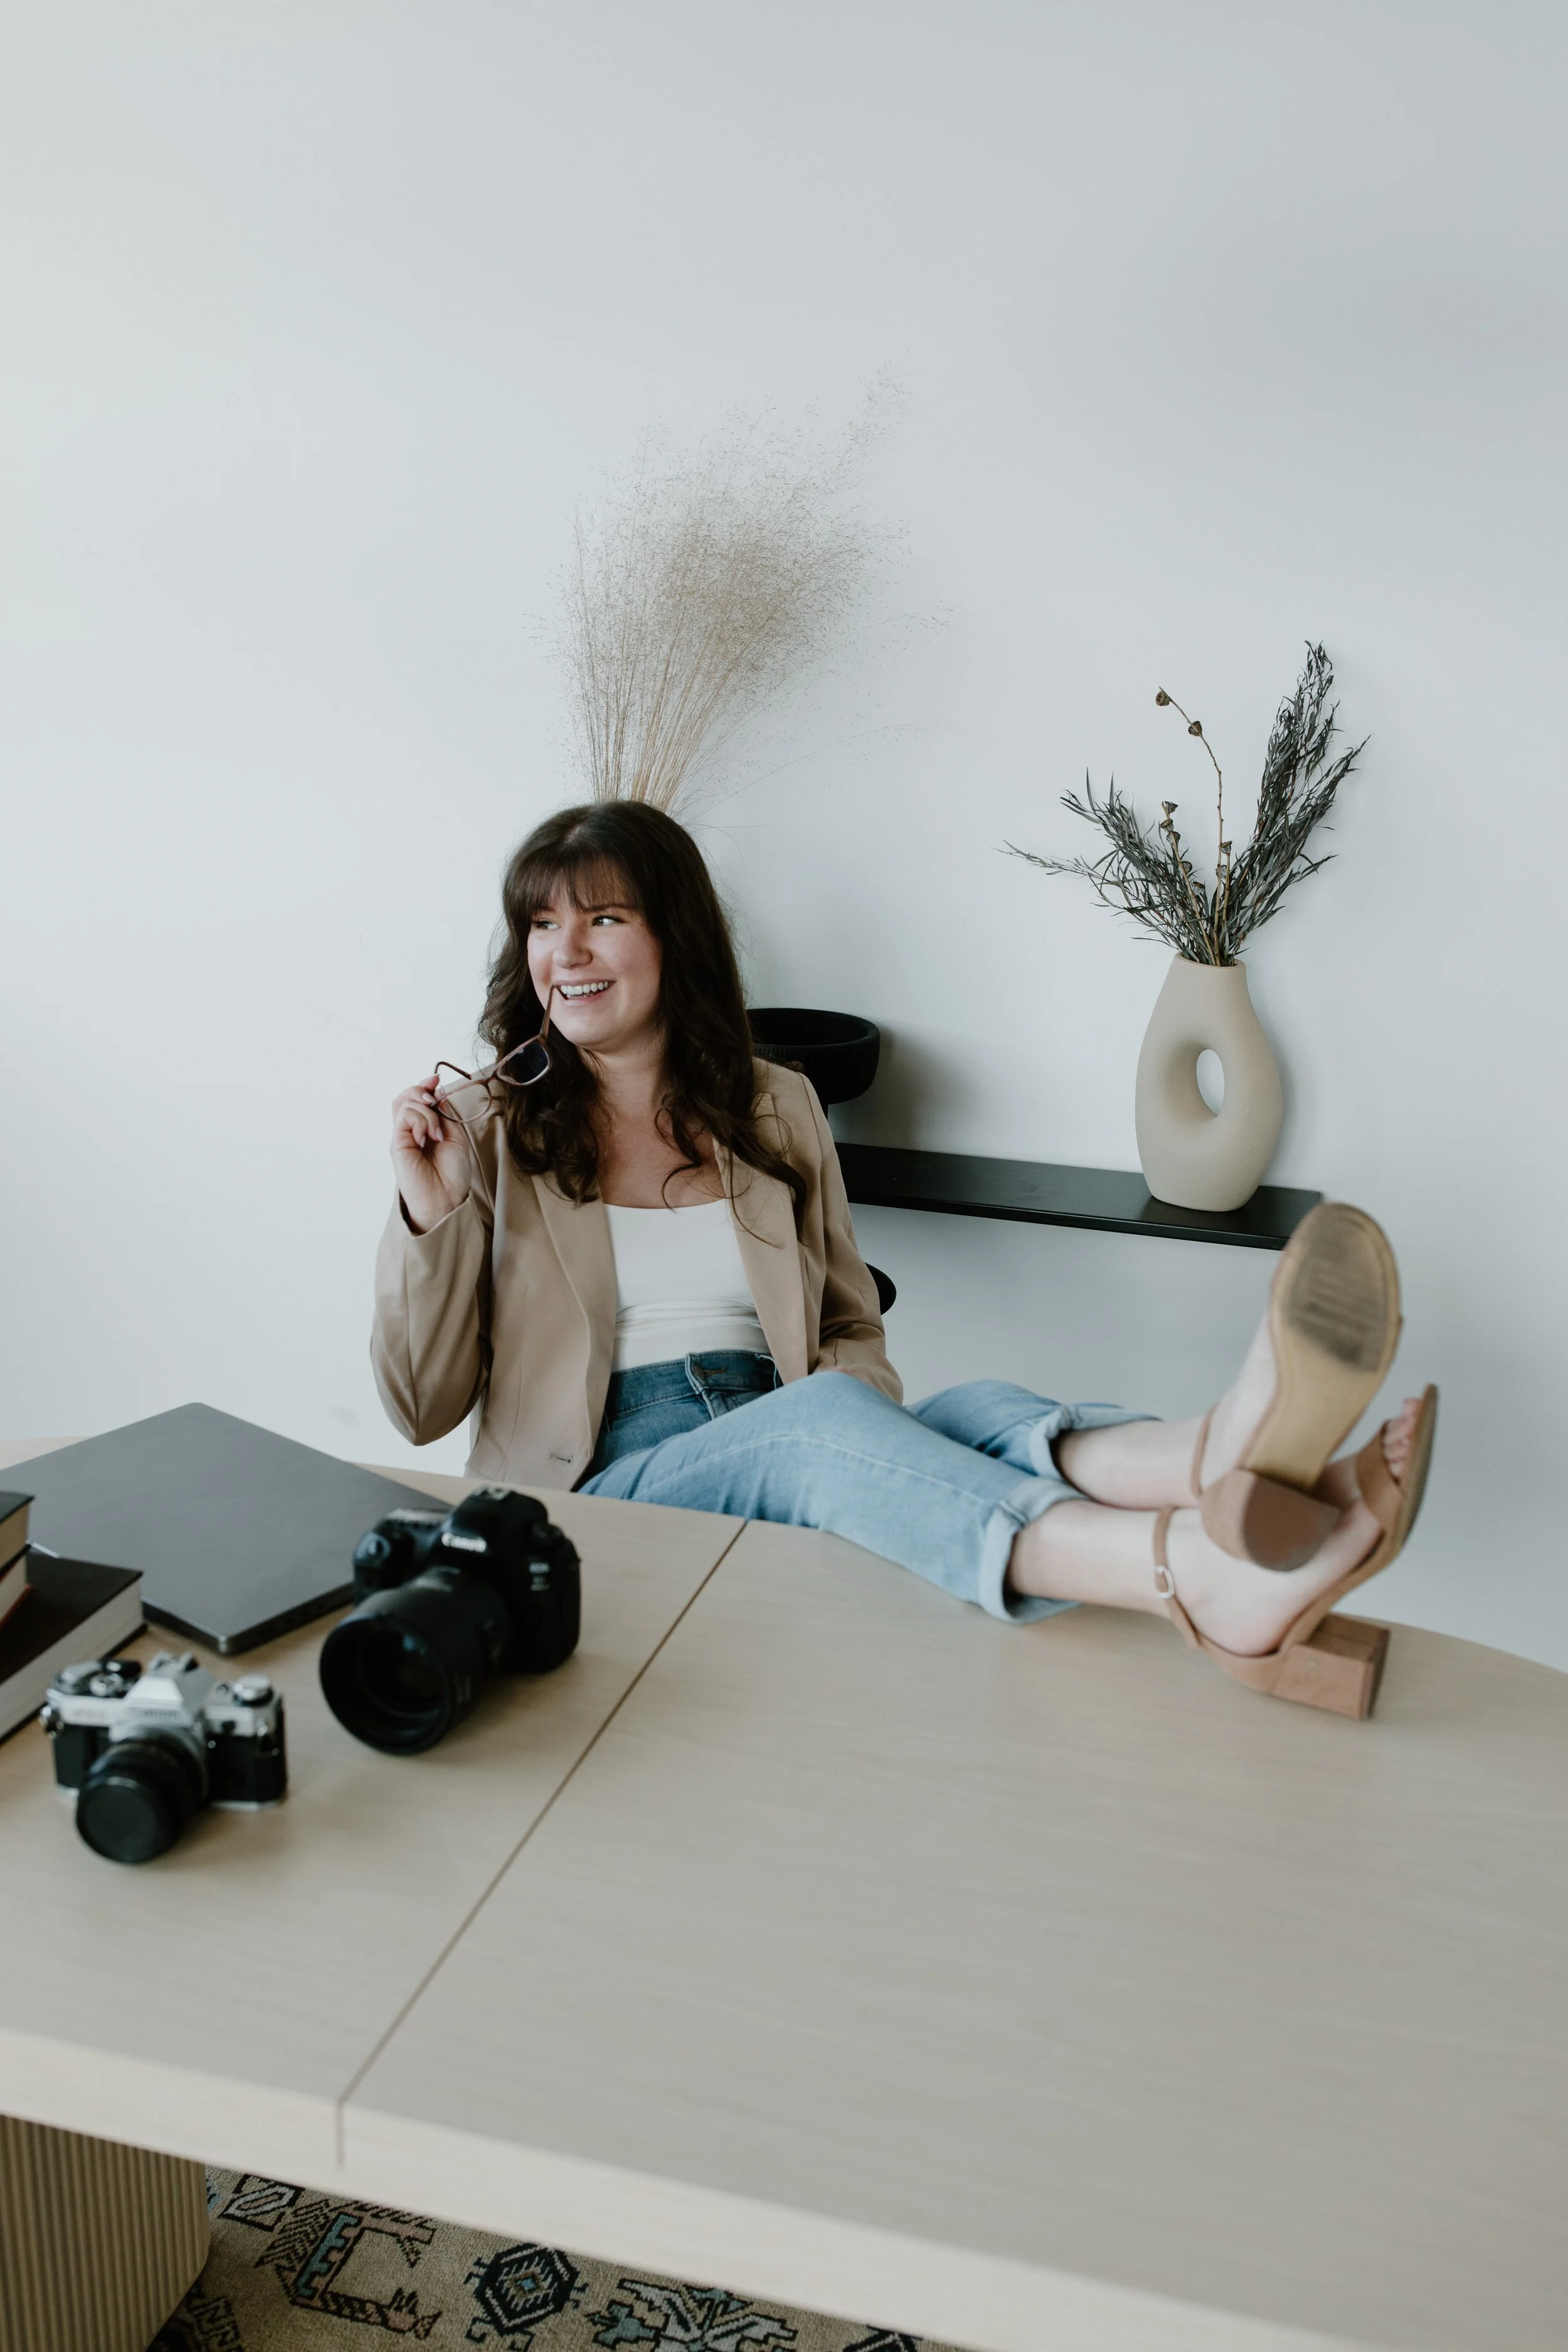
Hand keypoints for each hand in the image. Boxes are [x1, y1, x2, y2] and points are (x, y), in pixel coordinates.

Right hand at [391, 1077, 472, 1233]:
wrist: (446, 1198)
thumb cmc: (452, 1173)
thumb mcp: (455, 1135)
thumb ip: (444, 1113)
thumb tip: (437, 1090)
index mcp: (424, 1128)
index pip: (415, 1099)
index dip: (424, 1085)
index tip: (435, 1079)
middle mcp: (410, 1131)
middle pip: (404, 1096)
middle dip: (420, 1090)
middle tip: (434, 1100)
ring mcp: (402, 1137)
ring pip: (405, 1103)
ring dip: (427, 1112)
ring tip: (437, 1134)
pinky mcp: (397, 1144)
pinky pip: (405, 1117)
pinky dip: (421, 1121)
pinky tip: (427, 1138)